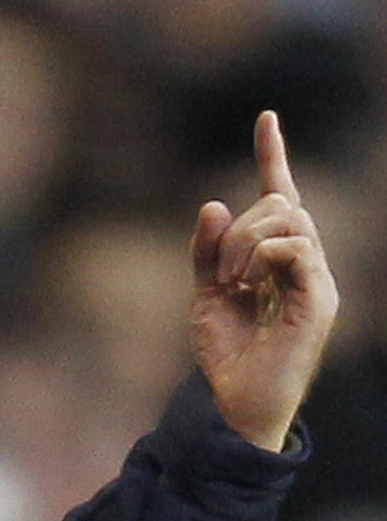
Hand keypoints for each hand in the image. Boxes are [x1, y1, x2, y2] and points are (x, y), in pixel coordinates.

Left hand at [189, 110, 338, 451]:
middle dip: (239, 225)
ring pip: (288, 219)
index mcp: (276, 258)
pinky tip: (249, 282)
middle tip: (221, 272)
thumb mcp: (203, 295)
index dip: (273, 156)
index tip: (267, 118)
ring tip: (232, 282)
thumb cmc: (225, 353)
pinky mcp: (318, 298)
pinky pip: (297, 246)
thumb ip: (207, 252)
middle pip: (280, 203)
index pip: (281, 196)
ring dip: (246, 242)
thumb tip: (214, 204)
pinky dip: (264, 253)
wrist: (235, 402)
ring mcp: (315, 279)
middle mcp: (302, 262)